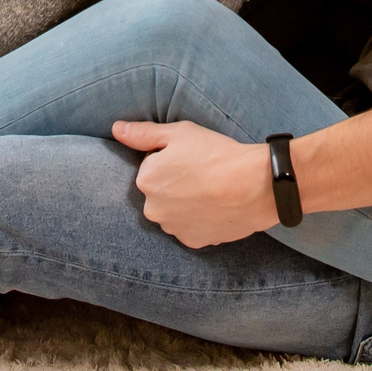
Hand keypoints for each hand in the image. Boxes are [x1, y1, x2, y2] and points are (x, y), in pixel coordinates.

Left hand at [110, 120, 280, 247]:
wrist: (255, 185)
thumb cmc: (216, 154)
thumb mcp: (179, 132)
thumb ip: (142, 133)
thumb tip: (116, 128)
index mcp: (146, 180)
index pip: (153, 167)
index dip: (174, 159)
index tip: (193, 157)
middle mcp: (153, 209)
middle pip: (161, 192)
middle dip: (176, 184)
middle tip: (203, 173)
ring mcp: (173, 228)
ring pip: (175, 212)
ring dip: (187, 204)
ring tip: (212, 190)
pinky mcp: (193, 242)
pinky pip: (191, 227)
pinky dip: (200, 219)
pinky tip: (216, 206)